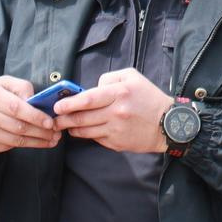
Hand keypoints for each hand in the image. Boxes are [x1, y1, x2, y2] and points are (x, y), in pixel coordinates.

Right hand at [0, 76, 59, 155]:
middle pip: (19, 126)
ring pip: (16, 140)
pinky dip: (25, 145)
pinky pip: (9, 147)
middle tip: (56, 133)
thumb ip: (19, 87)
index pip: (16, 107)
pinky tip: (35, 142)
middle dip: (41, 131)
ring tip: (51, 140)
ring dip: (37, 141)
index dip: (35, 116)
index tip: (49, 122)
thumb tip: (36, 99)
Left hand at [52, 67, 172, 152]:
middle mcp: (116, 112)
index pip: (88, 99)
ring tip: (65, 125)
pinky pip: (96, 139)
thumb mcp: (132, 77)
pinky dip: (86, 135)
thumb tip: (93, 87)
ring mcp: (116, 130)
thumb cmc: (149, 98)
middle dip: (64, 119)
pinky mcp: (117, 143)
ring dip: (72, 128)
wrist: (168, 124)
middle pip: (82, 117)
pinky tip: (82, 131)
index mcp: (120, 93)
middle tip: (54, 119)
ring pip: (86, 130)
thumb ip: (110, 78)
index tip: (58, 106)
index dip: (70, 103)